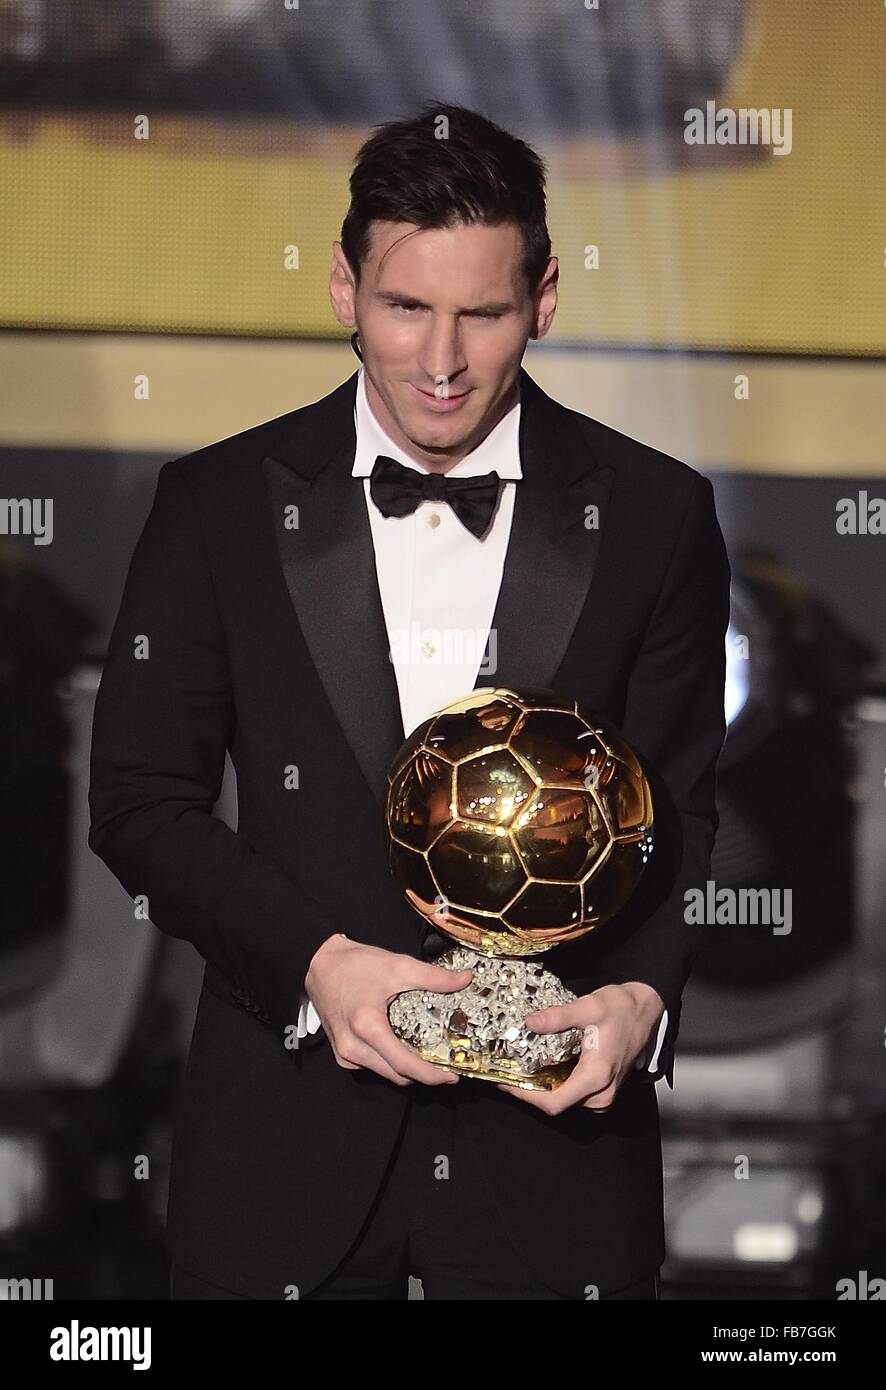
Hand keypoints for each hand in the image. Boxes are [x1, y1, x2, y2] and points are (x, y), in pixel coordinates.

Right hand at [304, 934, 472, 1087]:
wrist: (321, 964)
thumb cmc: (356, 965)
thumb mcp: (398, 966)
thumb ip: (434, 977)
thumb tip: (464, 980)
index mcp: (368, 1027)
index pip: (404, 1064)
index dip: (431, 1075)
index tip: (452, 1076)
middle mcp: (353, 1047)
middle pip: (396, 1075)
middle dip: (423, 1076)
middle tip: (446, 1067)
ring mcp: (345, 1053)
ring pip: (384, 1073)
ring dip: (407, 1071)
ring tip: (428, 1059)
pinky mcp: (341, 1053)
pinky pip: (371, 1066)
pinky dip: (389, 1064)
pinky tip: (403, 1050)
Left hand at [495, 982, 664, 1114]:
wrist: (646, 1010)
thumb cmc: (622, 1008)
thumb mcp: (589, 1006)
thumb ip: (558, 1016)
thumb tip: (529, 1022)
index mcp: (596, 1076)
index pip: (554, 1102)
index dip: (526, 1097)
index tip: (505, 1083)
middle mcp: (602, 1093)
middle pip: (557, 1105)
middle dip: (530, 1092)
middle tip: (508, 1072)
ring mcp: (605, 1093)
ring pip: (566, 1102)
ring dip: (543, 1089)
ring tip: (521, 1070)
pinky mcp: (605, 1088)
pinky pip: (576, 1096)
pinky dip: (557, 1086)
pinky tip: (544, 1069)